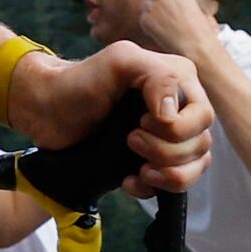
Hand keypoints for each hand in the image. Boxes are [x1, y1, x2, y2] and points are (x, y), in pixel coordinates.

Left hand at [17, 41, 208, 196]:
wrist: (47, 111)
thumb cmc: (79, 82)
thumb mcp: (118, 62)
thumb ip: (156, 76)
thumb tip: (173, 116)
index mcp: (179, 81)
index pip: (203, 116)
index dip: (177, 128)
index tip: (140, 121)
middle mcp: (180, 110)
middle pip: (201, 145)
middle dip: (166, 151)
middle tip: (130, 140)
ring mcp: (168, 139)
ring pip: (195, 167)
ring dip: (167, 174)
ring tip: (137, 168)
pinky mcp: (154, 162)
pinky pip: (174, 185)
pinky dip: (153, 189)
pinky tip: (129, 180)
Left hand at [129, 0, 216, 58]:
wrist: (195, 43)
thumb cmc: (197, 24)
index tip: (173, 4)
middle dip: (158, 3)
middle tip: (170, 16)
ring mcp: (149, 4)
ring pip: (147, 7)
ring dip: (154, 14)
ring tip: (170, 25)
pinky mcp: (143, 19)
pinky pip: (144, 20)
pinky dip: (151, 26)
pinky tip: (164, 31)